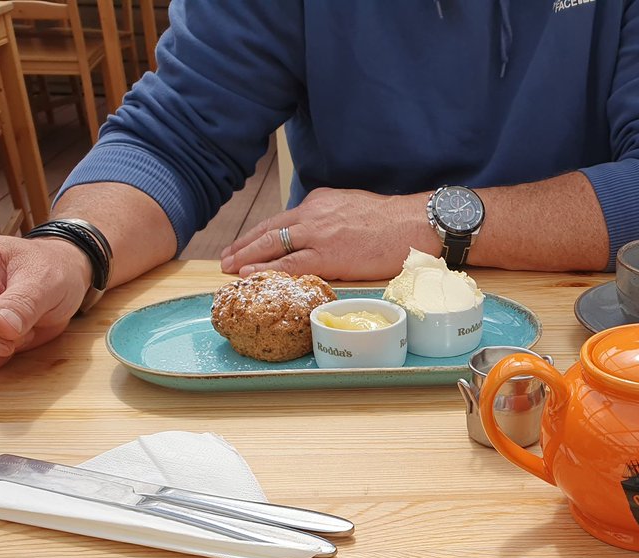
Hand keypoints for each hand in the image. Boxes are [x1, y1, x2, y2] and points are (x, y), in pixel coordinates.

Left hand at [220, 188, 439, 280]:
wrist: (413, 225)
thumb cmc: (393, 223)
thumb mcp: (354, 208)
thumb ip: (333, 219)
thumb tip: (325, 235)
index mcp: (320, 202)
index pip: (283, 219)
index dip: (260, 233)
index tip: (247, 243)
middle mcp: (313, 214)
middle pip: (269, 229)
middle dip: (244, 244)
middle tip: (225, 257)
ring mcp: (318, 233)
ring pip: (272, 244)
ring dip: (246, 257)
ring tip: (229, 268)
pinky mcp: (327, 254)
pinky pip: (289, 263)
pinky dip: (266, 269)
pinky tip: (250, 274)